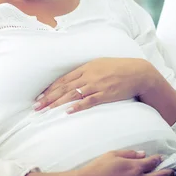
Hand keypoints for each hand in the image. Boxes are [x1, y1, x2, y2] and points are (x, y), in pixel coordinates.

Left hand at [34, 58, 158, 113]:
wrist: (138, 73)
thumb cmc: (119, 68)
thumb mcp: (100, 64)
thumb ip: (86, 71)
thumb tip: (73, 79)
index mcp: (86, 68)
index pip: (64, 79)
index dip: (50, 88)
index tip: (40, 96)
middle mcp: (89, 76)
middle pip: (64, 87)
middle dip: (49, 97)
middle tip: (37, 106)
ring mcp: (97, 85)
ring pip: (73, 94)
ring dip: (58, 103)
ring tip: (46, 111)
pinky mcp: (106, 94)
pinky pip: (89, 101)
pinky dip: (78, 106)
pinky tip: (68, 112)